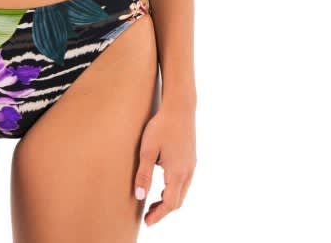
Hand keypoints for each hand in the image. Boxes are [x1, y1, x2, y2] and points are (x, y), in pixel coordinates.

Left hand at [134, 105, 196, 226]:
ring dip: (169, 200)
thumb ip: (144, 174)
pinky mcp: (191, 159)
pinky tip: (163, 184)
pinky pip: (184, 182)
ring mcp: (191, 165)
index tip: (147, 222)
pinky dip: (174, 190)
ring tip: (153, 202)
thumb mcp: (147, 149)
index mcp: (177, 173)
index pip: (169, 203)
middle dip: (163, 210)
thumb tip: (139, 197)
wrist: (180, 107)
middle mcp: (187, 172)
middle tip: (148, 215)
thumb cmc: (161, 126)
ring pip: (182, 192)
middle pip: (177, 201)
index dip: (158, 215)